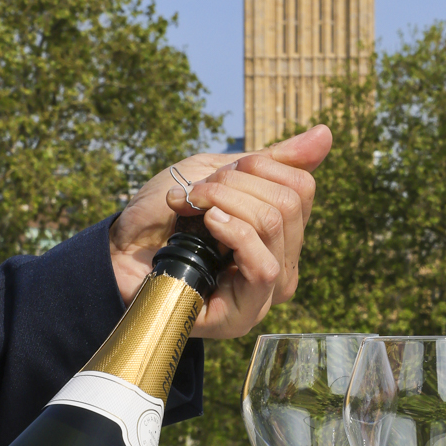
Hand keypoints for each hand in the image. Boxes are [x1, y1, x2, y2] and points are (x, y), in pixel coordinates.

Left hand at [109, 125, 331, 335]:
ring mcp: (267, 291)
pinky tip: (208, 226)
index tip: (214, 175)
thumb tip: (327, 132)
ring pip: (274, 225)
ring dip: (225, 203)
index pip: (302, 186)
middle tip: (195, 193)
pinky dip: (234, 233)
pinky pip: (263, 266)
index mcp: (281, 231)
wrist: (118, 251)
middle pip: (289, 203)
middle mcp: (282, 262)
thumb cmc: (164, 216)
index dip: (258, 166)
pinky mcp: (246, 313)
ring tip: (192, 208)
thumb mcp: (218, 174)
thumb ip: (272, 161)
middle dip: (234, 184)